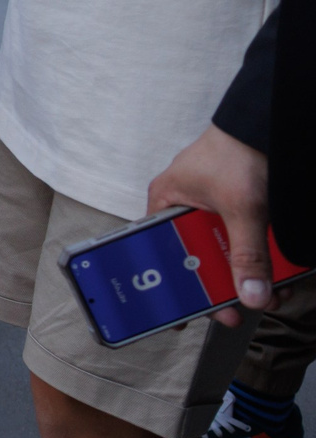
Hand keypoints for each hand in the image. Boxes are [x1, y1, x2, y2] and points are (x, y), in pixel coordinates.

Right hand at [148, 124, 272, 323]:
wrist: (268, 122)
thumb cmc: (237, 151)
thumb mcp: (243, 209)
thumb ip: (247, 254)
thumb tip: (251, 296)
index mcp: (166, 204)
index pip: (159, 253)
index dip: (170, 285)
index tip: (181, 315)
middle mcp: (184, 209)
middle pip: (197, 259)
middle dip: (222, 286)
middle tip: (239, 310)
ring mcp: (213, 211)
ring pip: (226, 254)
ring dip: (248, 275)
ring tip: (270, 292)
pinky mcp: (239, 210)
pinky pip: (245, 243)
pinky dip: (261, 259)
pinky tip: (278, 274)